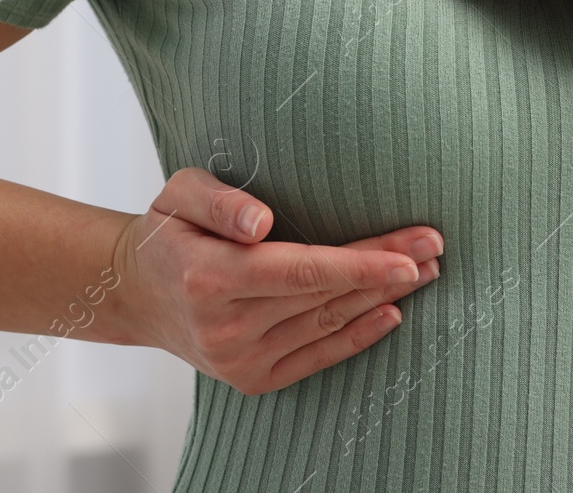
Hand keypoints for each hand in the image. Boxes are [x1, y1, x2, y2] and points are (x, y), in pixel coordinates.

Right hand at [109, 167, 442, 395]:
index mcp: (208, 277)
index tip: (409, 254)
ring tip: (425, 270)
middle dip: (386, 271)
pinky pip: (317, 357)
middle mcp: (224, 327)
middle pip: (323, 296)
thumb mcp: (179, 194)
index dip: (359, 264)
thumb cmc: (167, 232)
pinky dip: (358, 337)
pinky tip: (393, 312)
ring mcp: (239, 359)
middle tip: (435, 245)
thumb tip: (262, 222)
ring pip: (327, 324)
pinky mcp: (252, 378)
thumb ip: (219, 201)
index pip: (299, 271)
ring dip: (382, 298)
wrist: (137, 294)